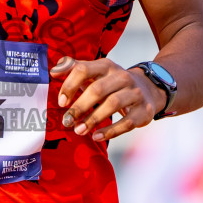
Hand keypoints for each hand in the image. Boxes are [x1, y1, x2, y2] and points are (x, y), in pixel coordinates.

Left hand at [50, 56, 164, 141]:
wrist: (148, 89)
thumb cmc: (113, 83)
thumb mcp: (97, 72)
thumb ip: (74, 69)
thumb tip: (53, 72)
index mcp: (106, 66)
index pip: (84, 70)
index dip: (70, 85)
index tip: (61, 102)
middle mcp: (122, 77)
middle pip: (97, 89)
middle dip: (79, 107)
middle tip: (67, 120)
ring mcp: (135, 93)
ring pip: (112, 105)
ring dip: (92, 119)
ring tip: (79, 130)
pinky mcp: (144, 110)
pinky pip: (126, 122)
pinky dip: (110, 131)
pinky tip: (96, 136)